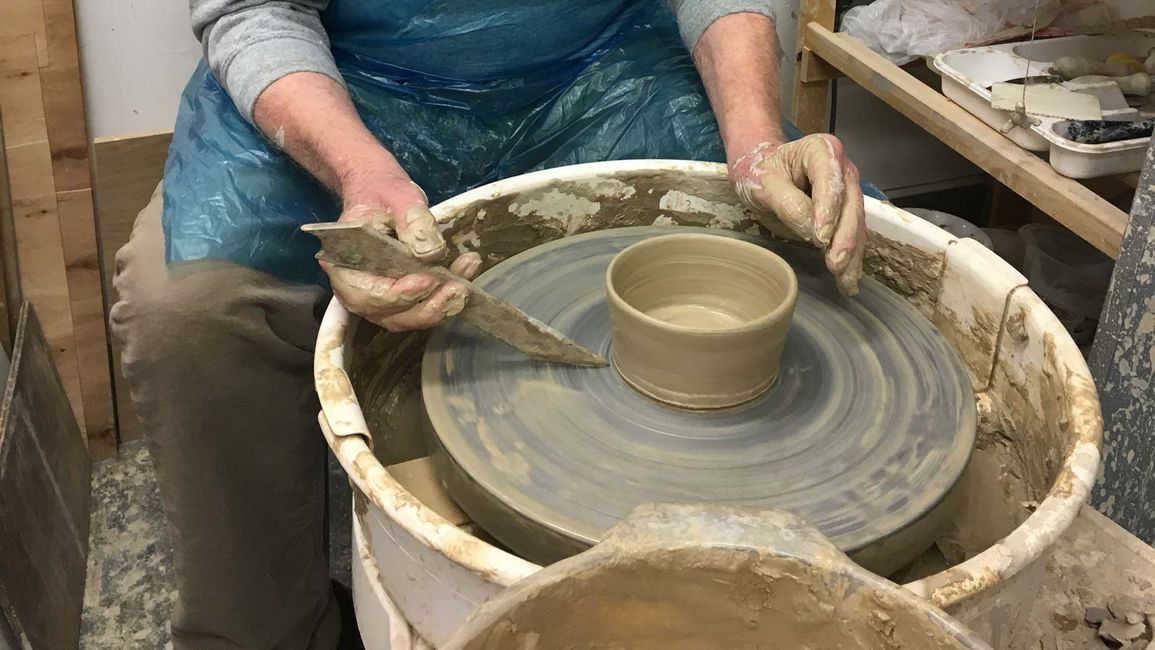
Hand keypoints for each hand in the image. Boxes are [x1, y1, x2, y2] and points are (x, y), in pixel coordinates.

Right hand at [322, 173, 481, 330]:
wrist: (380, 193)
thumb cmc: (381, 192)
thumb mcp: (398, 197)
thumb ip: (413, 222)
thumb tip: (431, 253)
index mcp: (344, 264)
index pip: (367, 294)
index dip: (399, 294)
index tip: (428, 280)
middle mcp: (356, 288)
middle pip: (388, 315)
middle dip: (425, 307)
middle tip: (457, 290)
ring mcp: (377, 297)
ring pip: (407, 317)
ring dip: (439, 306)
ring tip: (464, 286)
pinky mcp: (399, 298)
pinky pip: (419, 308)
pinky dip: (443, 298)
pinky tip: (464, 275)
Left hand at [730, 134, 865, 295]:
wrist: (763, 171)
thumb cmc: (761, 172)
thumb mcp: (763, 184)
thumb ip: (788, 203)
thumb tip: (812, 230)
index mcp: (821, 150)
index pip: (830, 181)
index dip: (829, 210)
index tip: (821, 238)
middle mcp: (842, 168)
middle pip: (850, 205)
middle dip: (845, 238)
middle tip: (836, 264)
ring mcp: (848, 190)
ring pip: (856, 223)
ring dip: (852, 254)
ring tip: (846, 280)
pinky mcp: (847, 211)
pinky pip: (852, 235)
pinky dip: (851, 258)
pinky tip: (848, 278)